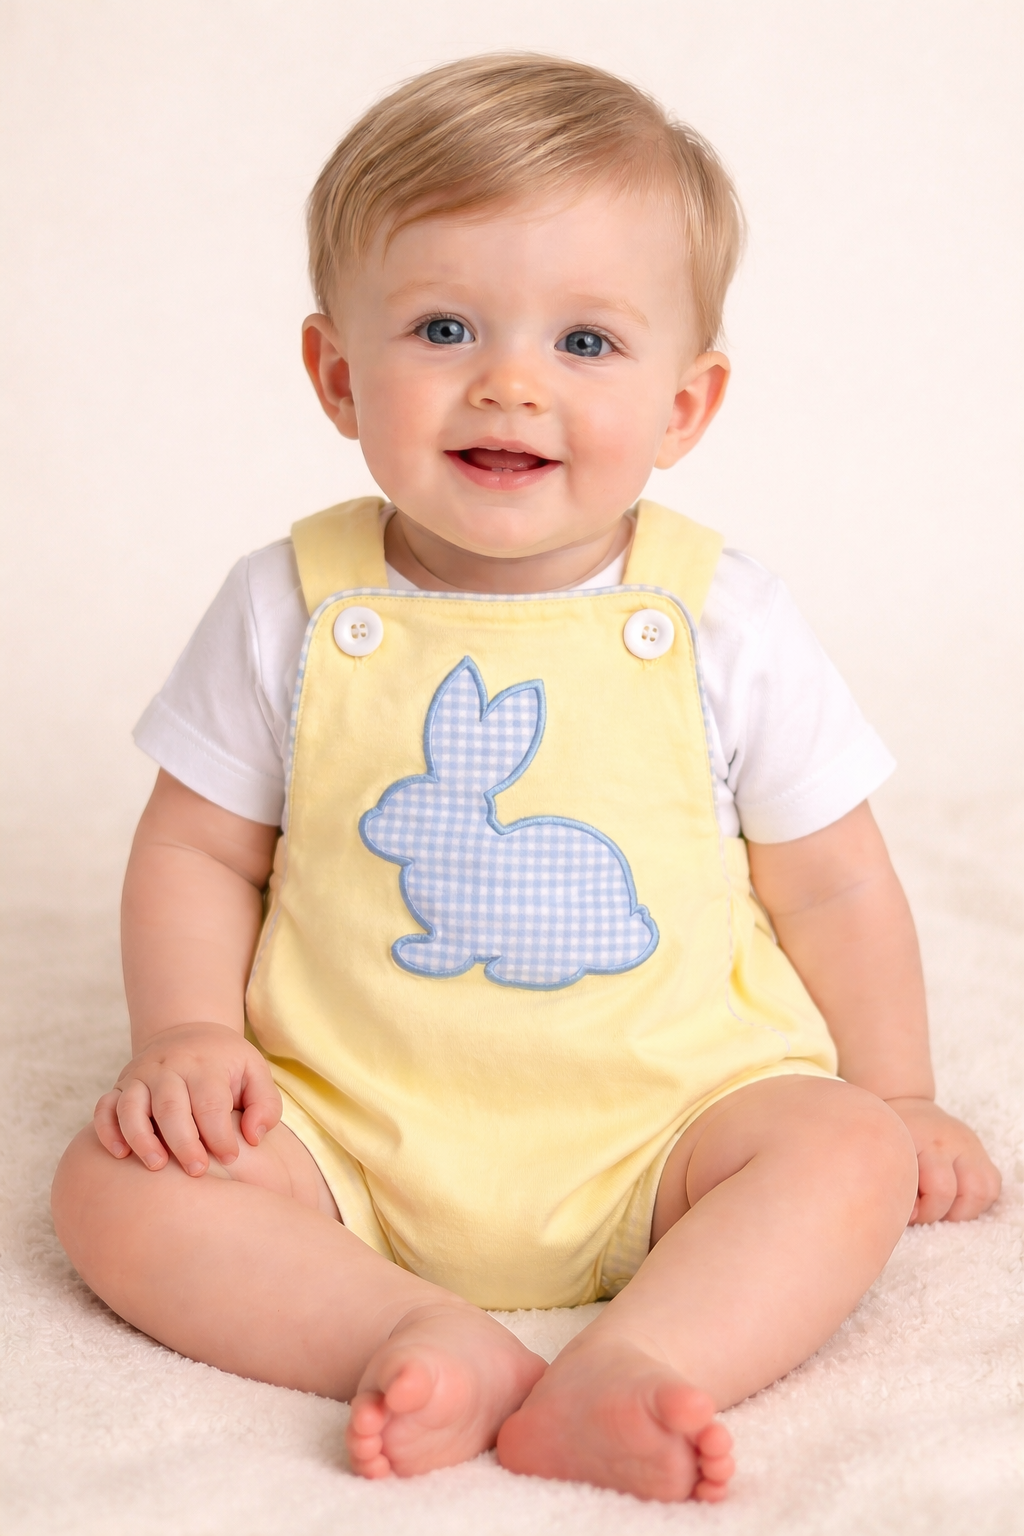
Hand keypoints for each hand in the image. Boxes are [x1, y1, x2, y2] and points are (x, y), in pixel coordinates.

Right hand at [94, 1022, 281, 1176]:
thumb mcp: (255, 1072)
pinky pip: (104, 1108)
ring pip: (132, 1107)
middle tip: (197, 1170)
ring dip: (141, 1138)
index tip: (230, 1158)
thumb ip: (265, 1105)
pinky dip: (107, 1130)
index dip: (219, 1134)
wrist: (186, 1033)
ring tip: (158, 1166)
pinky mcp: (120, 1086)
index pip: (210, 1102)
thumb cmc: (226, 1064)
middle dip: (183, 1142)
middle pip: (170, 1107)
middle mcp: (168, 1067)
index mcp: (205, 1065)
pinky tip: (120, 1154)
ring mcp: (140, 1076)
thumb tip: (252, 1137)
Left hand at [886, 1097, 1000, 1223]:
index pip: (938, 1188)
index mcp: (920, 1139)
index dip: (923, 1211)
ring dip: (963, 1212)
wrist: (909, 1109)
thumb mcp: (881, 1153)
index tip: (906, 1212)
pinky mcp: (981, 1153)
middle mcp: (948, 1141)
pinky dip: (977, 1202)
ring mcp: (969, 1146)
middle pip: (962, 1192)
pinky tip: (955, 1201)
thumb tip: (907, 1216)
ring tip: (941, 1210)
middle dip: (940, 1214)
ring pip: (983, 1192)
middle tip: (923, 1213)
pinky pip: (992, 1186)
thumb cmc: (891, 1137)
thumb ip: (890, 1183)